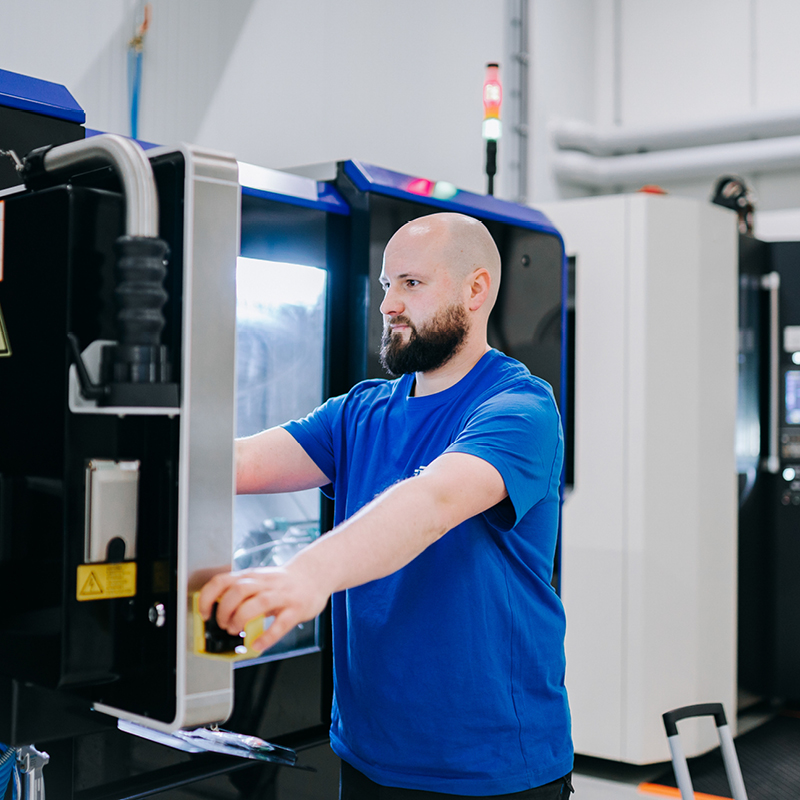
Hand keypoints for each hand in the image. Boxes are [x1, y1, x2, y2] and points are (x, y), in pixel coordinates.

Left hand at [198, 565, 330, 651]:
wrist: (315, 574)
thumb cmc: (283, 582)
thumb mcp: (259, 582)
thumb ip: (242, 595)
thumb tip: (219, 613)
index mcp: (252, 577)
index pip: (222, 581)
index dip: (208, 598)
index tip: (205, 614)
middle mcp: (265, 583)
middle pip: (238, 591)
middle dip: (225, 611)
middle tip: (225, 625)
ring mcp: (281, 595)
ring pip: (257, 603)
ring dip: (242, 619)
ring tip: (238, 631)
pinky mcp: (296, 609)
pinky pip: (281, 624)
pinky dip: (267, 636)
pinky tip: (258, 644)